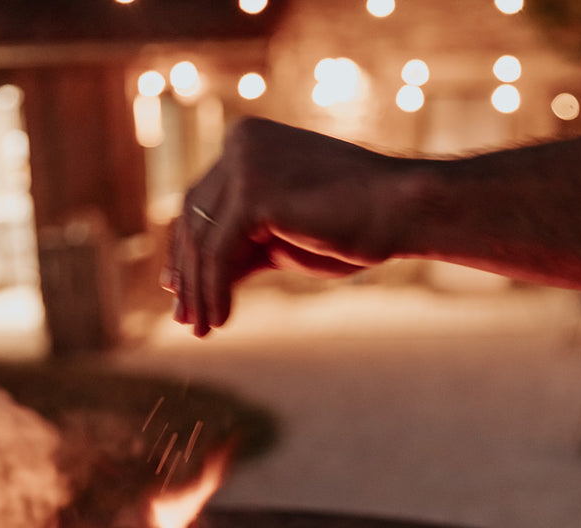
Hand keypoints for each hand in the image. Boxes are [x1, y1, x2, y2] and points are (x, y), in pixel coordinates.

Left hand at [162, 118, 403, 336]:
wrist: (399, 210)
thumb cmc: (355, 224)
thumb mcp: (284, 239)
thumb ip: (243, 248)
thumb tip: (197, 281)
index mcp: (249, 143)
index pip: (202, 202)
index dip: (187, 252)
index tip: (181, 293)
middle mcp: (240, 143)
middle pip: (193, 218)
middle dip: (188, 274)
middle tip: (185, 319)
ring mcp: (244, 163)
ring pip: (202, 239)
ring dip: (198, 291)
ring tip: (202, 330)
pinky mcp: (253, 192)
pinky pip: (219, 253)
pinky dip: (214, 290)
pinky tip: (219, 320)